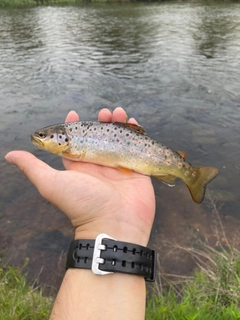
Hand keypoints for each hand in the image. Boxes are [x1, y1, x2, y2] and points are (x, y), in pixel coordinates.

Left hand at [5, 107, 154, 245]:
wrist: (115, 225)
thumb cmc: (82, 205)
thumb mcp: (52, 184)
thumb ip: (32, 168)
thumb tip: (9, 156)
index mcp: (79, 167)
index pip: (75, 142)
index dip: (74, 127)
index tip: (74, 113)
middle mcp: (98, 166)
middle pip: (99, 137)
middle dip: (100, 122)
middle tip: (104, 112)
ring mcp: (118, 167)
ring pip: (118, 140)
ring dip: (118, 124)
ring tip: (117, 113)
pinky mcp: (136, 170)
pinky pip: (136, 148)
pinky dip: (136, 134)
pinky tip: (134, 123)